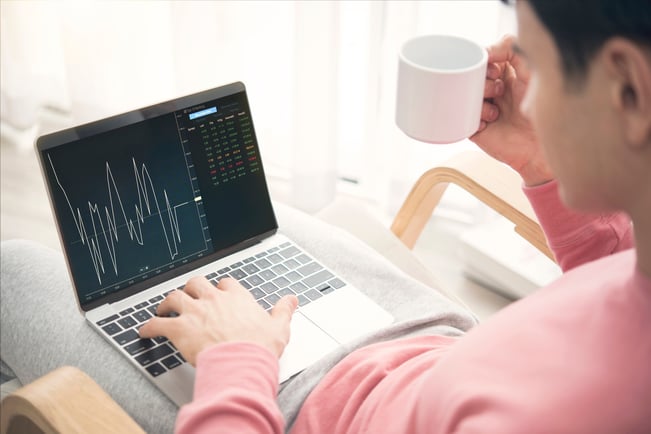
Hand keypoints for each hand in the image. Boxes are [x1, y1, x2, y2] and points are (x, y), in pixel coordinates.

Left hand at [139, 276, 297, 365]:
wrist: (241, 362)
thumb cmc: (259, 347)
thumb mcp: (279, 327)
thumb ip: (283, 310)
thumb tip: (292, 299)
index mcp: (237, 298)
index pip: (226, 284)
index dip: (222, 288)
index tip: (221, 293)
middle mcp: (214, 300)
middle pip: (197, 283)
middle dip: (191, 288)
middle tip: (188, 296)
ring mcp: (195, 312)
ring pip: (174, 297)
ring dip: (166, 303)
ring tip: (163, 309)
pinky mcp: (179, 329)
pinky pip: (158, 324)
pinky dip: (148, 327)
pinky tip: (144, 332)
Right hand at [471, 34, 552, 185]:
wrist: (542, 146)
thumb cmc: (542, 110)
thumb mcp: (531, 71)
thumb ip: (512, 51)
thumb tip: (485, 51)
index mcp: (504, 75)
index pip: (483, 61)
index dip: (484, 63)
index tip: (495, 70)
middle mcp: (492, 92)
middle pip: (471, 77)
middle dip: (482, 82)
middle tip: (497, 90)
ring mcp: (482, 110)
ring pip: (464, 97)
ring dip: (478, 102)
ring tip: (495, 112)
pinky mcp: (475, 130)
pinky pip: (461, 120)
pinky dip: (473, 120)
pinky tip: (489, 124)